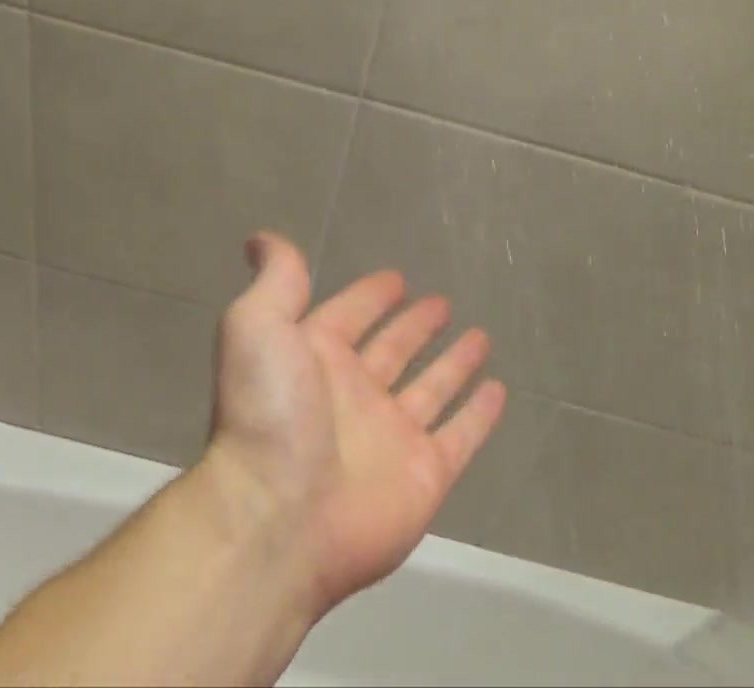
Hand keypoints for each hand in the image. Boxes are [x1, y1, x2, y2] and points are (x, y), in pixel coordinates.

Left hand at [202, 231, 505, 612]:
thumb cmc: (268, 415)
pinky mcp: (426, 474)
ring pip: (430, 390)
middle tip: (441, 304)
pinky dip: (478, 415)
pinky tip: (497, 390)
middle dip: (414, 327)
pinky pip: (460, 437)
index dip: (368, 297)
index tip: (395, 277)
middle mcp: (351, 397)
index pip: (347, 317)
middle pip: (391, 352)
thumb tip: (259, 240)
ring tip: (479, 336)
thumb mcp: (256, 328)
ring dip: (451, 364)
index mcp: (312, 360)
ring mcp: (391, 438)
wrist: (280, 514)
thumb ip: (275, 283)